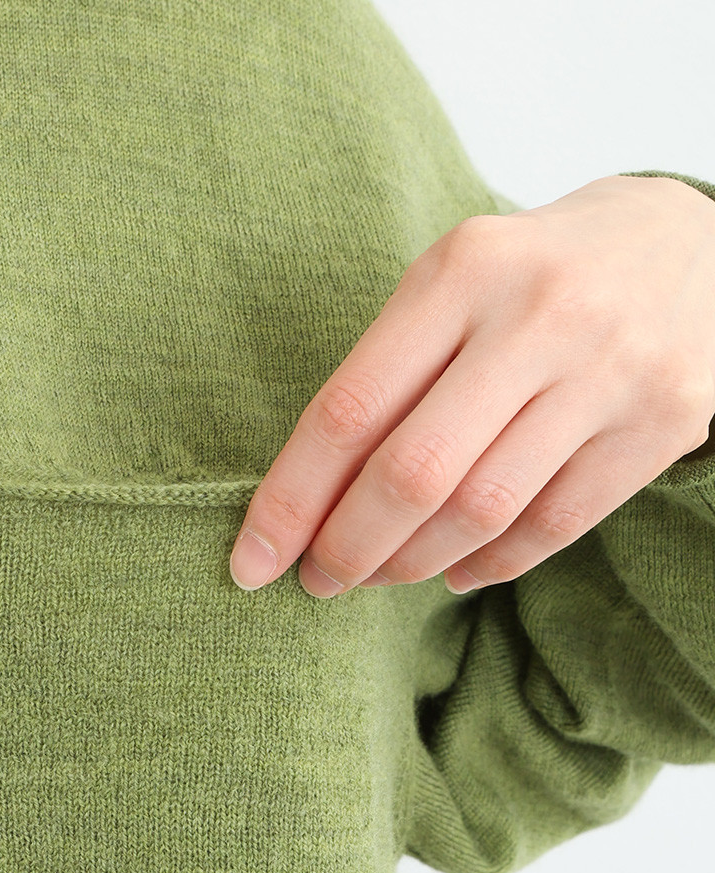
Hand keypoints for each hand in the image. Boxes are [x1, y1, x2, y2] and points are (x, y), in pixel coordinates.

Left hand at [228, 174, 714, 596]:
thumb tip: (308, 505)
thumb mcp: (453, 285)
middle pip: (412, 474)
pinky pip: (551, 527)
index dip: (289, 500)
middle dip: (347, 548)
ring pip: (480, 511)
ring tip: (378, 575)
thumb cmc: (532, 275)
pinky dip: (487, 564)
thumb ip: (387, 377)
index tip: (251, 561)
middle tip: (318, 580)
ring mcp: (610, 372)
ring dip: (410, 564)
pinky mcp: (662, 424)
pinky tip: (452, 570)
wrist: (694, 243)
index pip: (348, 410)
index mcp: (462, 271)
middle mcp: (539, 316)